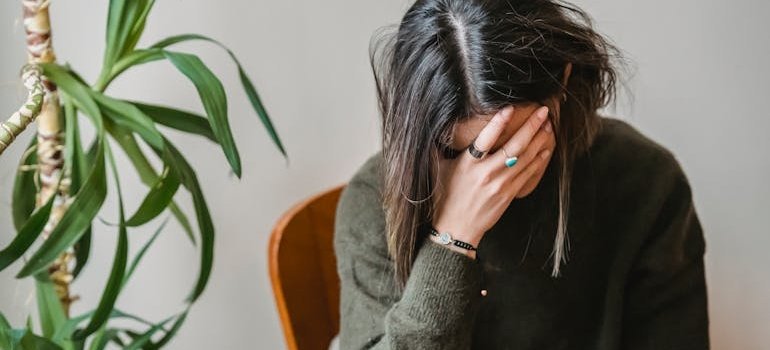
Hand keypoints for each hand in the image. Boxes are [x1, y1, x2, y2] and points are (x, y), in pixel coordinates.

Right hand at [431, 105, 554, 256]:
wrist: (456, 228)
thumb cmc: (445, 197)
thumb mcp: (436, 170)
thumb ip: (437, 148)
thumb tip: (432, 126)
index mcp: (468, 164)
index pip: (485, 139)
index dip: (498, 123)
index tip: (510, 108)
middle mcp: (486, 173)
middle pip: (514, 146)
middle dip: (531, 126)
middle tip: (543, 111)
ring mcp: (500, 184)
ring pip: (525, 158)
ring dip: (539, 140)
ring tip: (548, 125)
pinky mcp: (509, 194)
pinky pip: (527, 174)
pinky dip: (538, 160)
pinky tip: (546, 149)